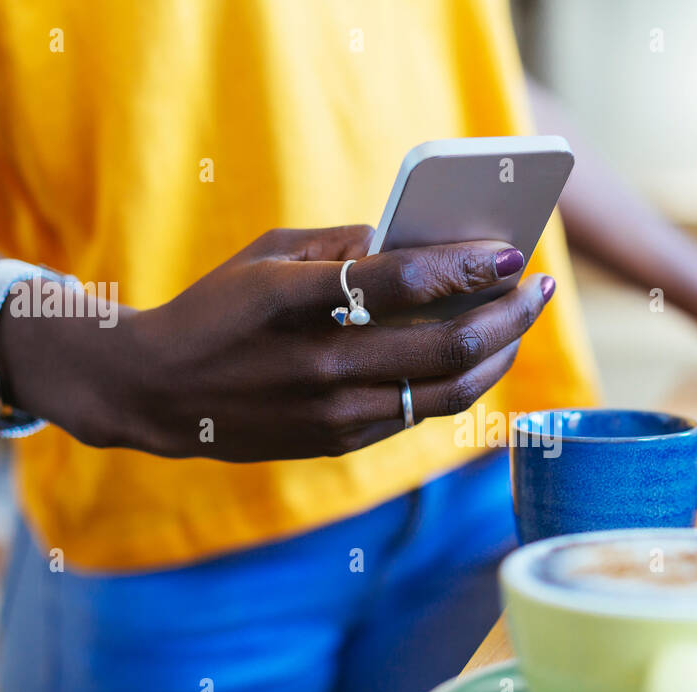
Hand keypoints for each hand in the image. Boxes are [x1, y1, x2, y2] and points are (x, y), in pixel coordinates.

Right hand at [0, 226, 553, 460]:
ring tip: (520, 322)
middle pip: (443, 347)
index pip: (401, 282)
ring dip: (497, 355)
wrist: (157, 393)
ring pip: (445, 392)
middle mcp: (318, 365)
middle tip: (538, 288)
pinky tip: (479, 355)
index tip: (510, 249)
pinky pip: (419, 413)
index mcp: (292, 302)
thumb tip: (419, 244)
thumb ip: (343, 246)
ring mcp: (331, 414)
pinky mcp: (339, 442)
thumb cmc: (216, 308)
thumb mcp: (265, 254)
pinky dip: (460, 382)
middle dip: (507, 315)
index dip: (467, 267)